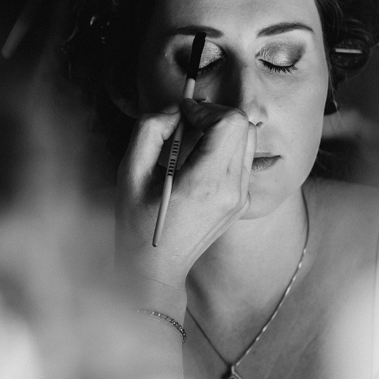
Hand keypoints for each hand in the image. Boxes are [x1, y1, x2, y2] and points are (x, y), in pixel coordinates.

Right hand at [115, 99, 255, 299]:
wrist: (156, 269)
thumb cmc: (137, 224)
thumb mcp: (130, 173)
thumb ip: (150, 130)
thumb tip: (175, 110)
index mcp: (207, 183)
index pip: (230, 123)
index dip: (205, 109)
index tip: (181, 113)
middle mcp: (232, 190)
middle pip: (244, 126)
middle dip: (214, 115)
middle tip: (186, 122)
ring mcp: (241, 198)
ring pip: (248, 140)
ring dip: (221, 129)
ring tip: (191, 139)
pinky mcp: (241, 203)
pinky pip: (243, 160)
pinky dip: (224, 148)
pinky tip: (198, 160)